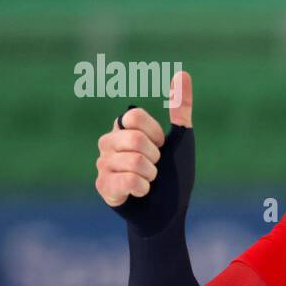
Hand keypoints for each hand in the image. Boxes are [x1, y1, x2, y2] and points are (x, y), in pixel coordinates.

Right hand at [94, 71, 191, 206]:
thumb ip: (181, 108)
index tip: (161, 146)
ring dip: (151, 175)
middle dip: (155, 157)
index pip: (133, 116)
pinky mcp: (103, 187)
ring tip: (149, 181)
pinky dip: (142, 188)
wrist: (169, 212)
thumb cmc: (174, 175)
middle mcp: (108, 143)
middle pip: (133, 139)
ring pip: (133, 162)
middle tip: (156, 168)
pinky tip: (140, 192)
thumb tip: (183, 74)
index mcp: (124, 128)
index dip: (154, 133)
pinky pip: (125, 181)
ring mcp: (102, 165)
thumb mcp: (181, 139)